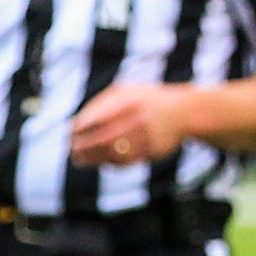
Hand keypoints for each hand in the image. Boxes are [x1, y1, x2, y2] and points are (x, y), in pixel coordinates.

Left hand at [67, 83, 197, 168]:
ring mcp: (149, 134)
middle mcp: (140, 117)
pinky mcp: (155, 150)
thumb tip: (73, 126)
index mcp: (130, 100)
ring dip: (93, 159)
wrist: (184, 111)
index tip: (70, 134)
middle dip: (83, 147)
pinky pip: (127, 161)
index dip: (79, 129)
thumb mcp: (126, 92)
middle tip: (72, 151)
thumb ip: (99, 104)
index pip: (96, 118)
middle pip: (103, 138)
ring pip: (114, 152)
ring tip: (81, 160)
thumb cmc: (146, 100)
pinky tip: (102, 161)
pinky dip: (111, 163)